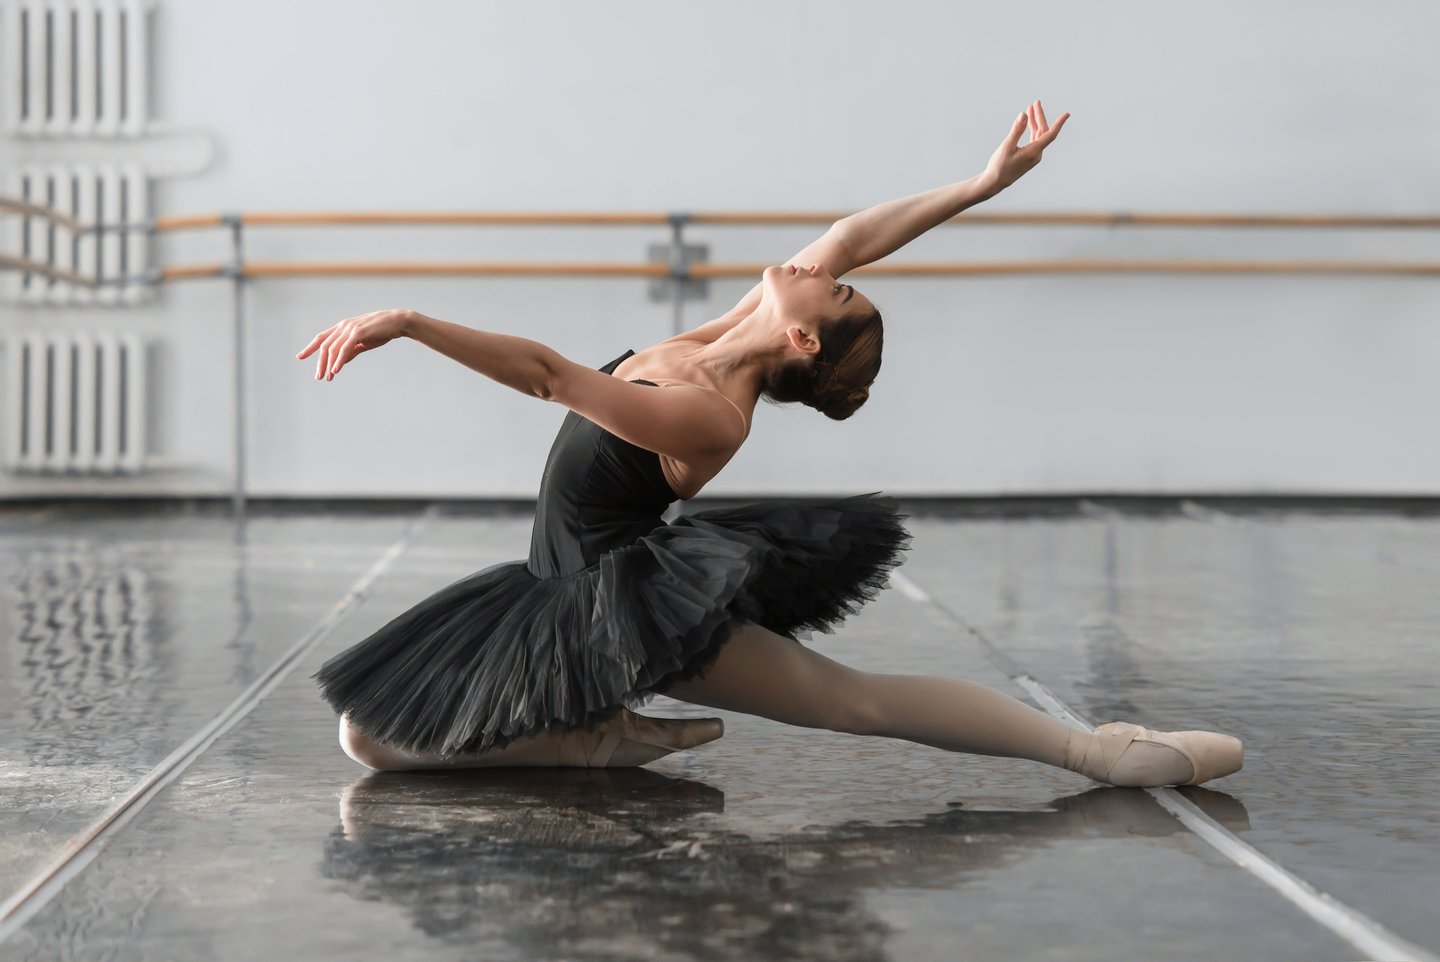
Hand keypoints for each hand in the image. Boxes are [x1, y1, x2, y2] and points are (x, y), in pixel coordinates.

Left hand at [296, 308, 410, 379]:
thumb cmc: (382, 332)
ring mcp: (350, 328)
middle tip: (318, 377)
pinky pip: (344, 348)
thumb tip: (339, 362)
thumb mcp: (363, 343)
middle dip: (320, 362)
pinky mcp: (358, 333)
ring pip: (333, 348)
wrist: (397, 322)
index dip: (310, 347)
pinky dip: (339, 360)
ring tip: (327, 377)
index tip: (300, 356)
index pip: (322, 338)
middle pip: (325, 346)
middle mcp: (343, 326)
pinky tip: (335, 370)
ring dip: (329, 364)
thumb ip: (351, 351)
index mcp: (343, 327)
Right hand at [983, 99, 1070, 192]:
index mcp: (1034, 152)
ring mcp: (1033, 156)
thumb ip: (1016, 130)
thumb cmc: (999, 166)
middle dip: (1040, 117)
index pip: (1050, 134)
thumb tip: (1024, 115)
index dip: (1059, 123)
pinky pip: (1034, 141)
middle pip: (1043, 132)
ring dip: (1034, 122)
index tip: (1067, 114)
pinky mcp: (1028, 157)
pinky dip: (1031, 130)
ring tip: (1030, 109)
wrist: (994, 183)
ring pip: (1038, 135)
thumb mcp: (1007, 146)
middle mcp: (1036, 154)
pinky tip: (1028, 124)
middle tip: (1035, 103)